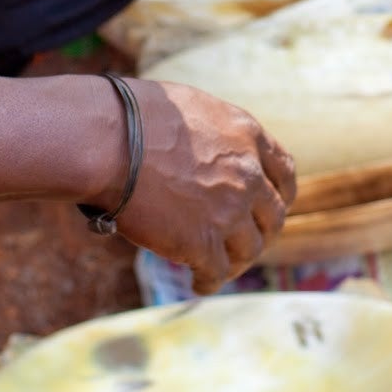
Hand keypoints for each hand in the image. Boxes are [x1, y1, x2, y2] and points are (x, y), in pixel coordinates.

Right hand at [99, 80, 295, 293]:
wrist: (107, 142)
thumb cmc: (133, 116)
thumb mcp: (192, 108)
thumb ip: (214, 134)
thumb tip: (206, 152)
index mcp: (247, 135)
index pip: (284, 172)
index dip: (281, 194)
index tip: (273, 206)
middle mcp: (248, 174)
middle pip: (273, 216)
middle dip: (263, 232)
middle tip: (246, 241)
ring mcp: (228, 211)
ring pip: (250, 249)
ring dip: (238, 261)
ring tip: (221, 266)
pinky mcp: (201, 243)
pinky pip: (218, 272)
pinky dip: (209, 281)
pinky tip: (198, 283)